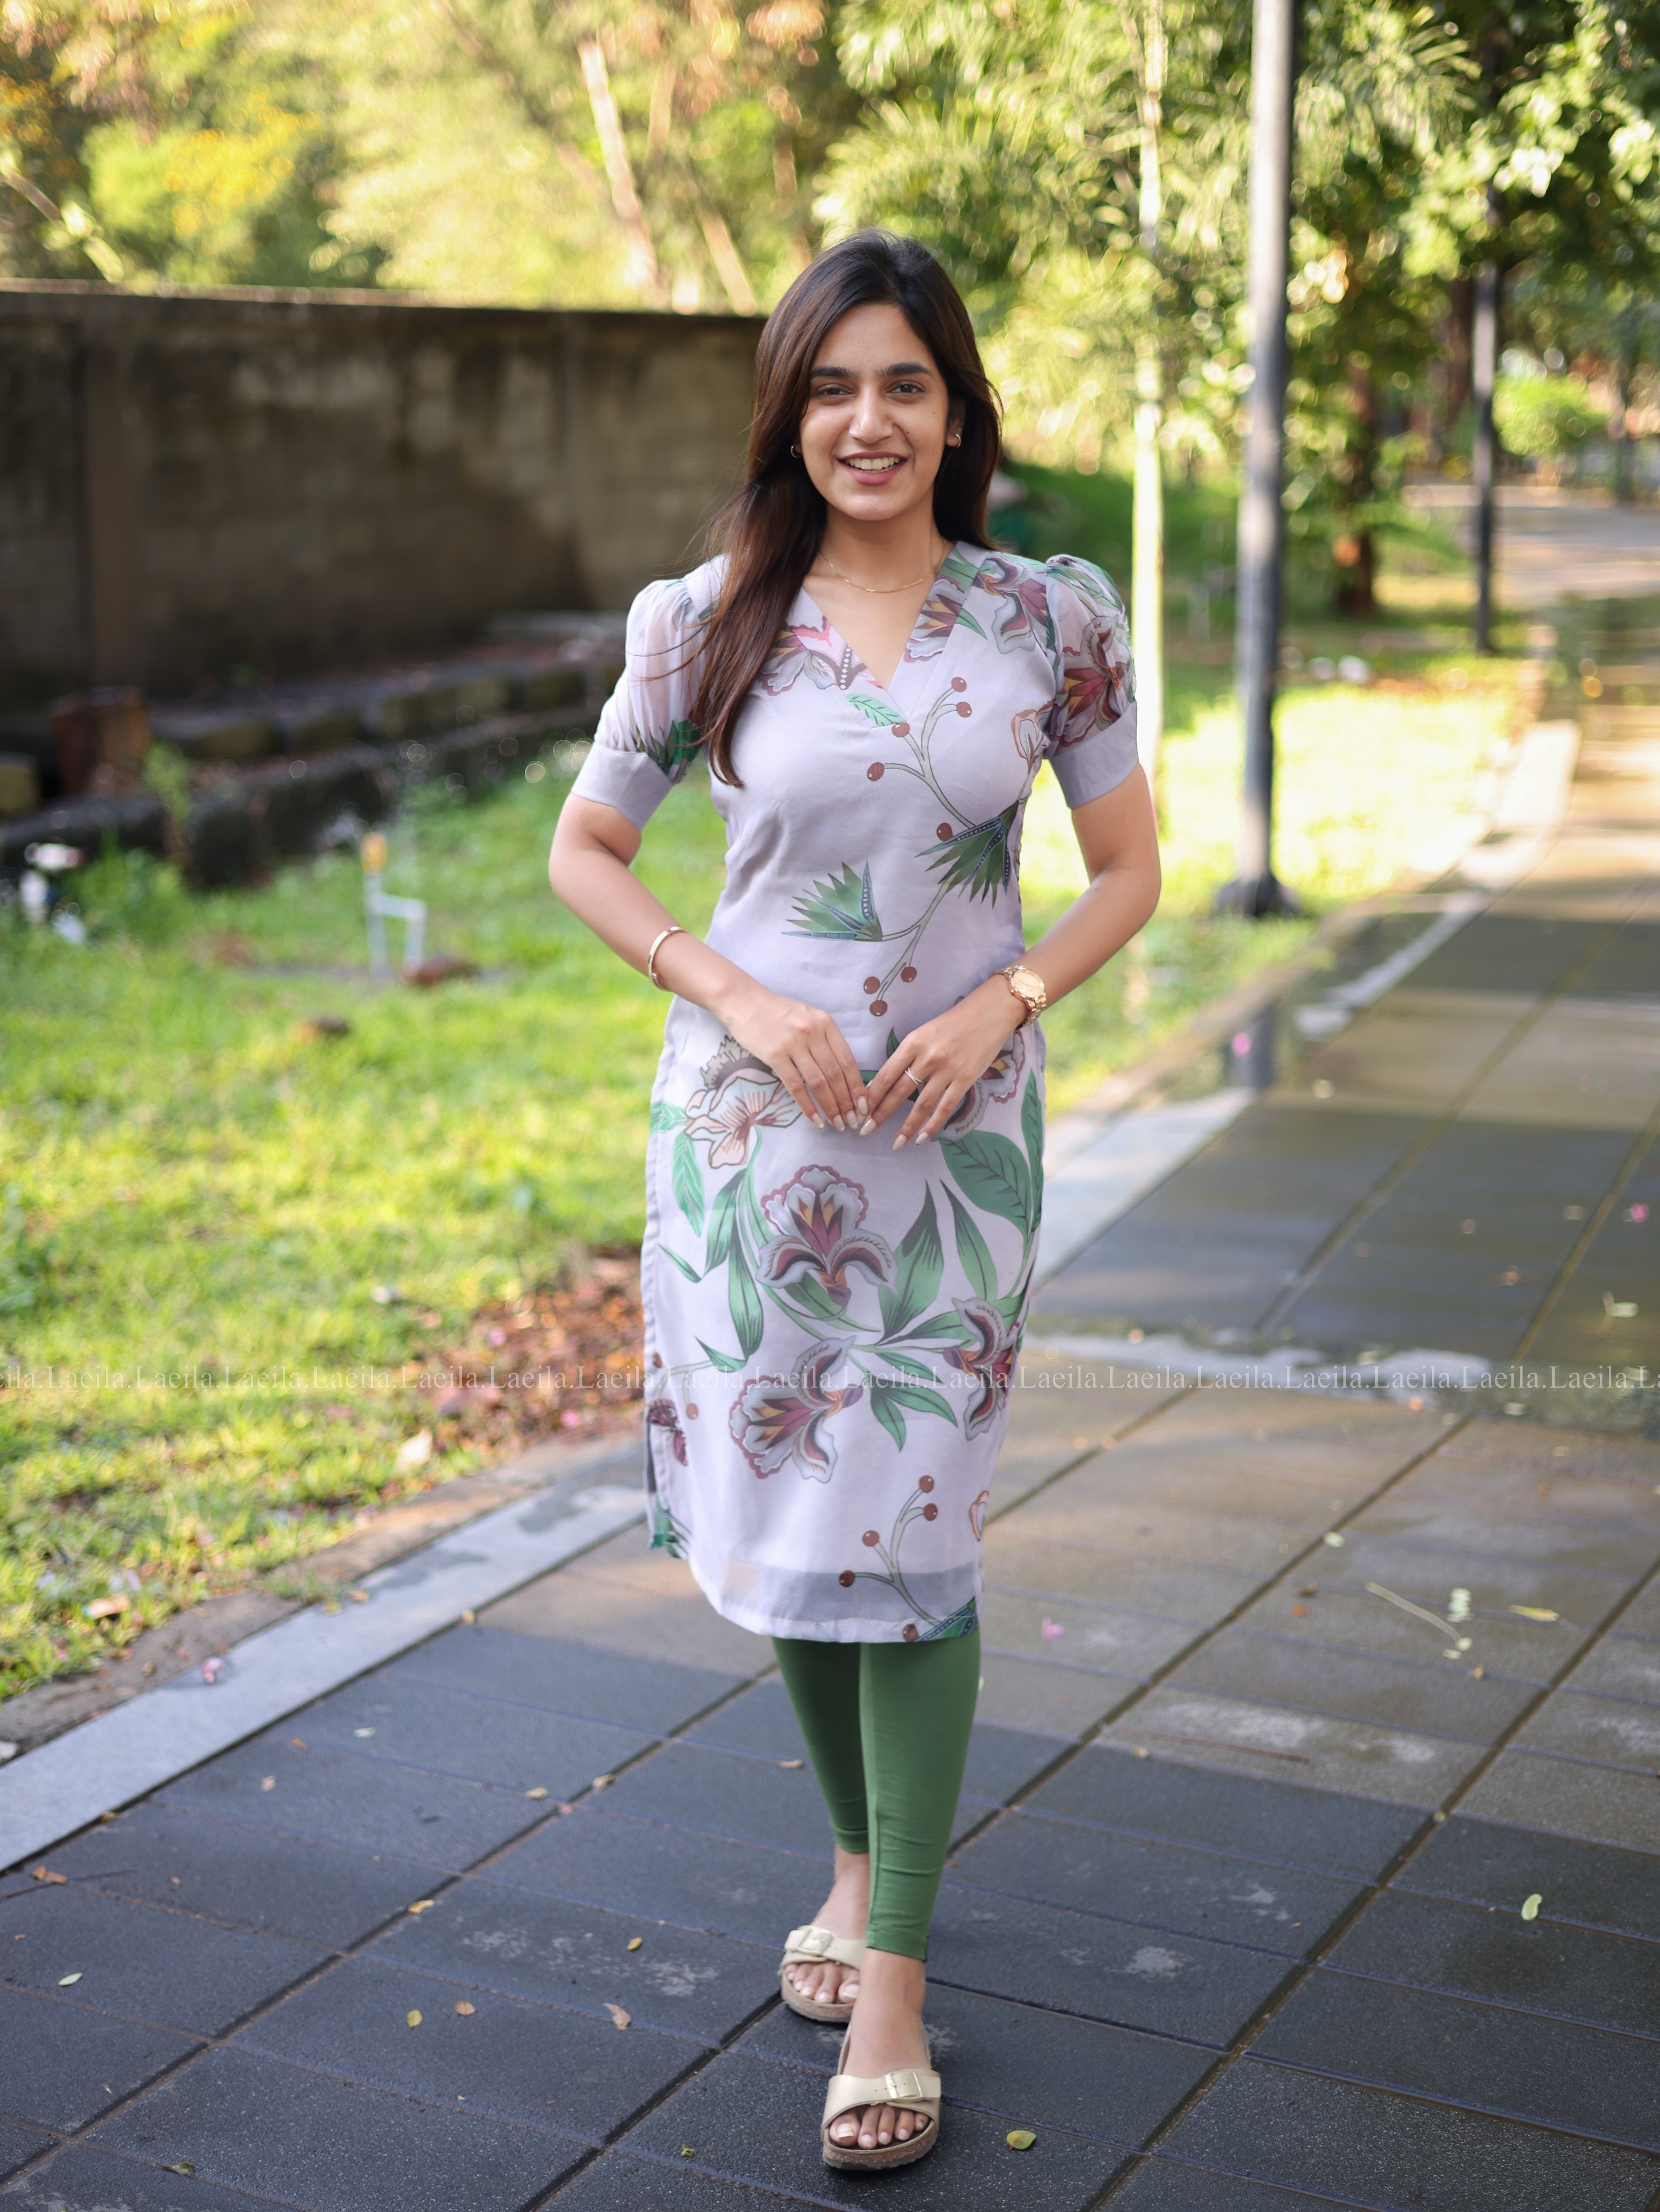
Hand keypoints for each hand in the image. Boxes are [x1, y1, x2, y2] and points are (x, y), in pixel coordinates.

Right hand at [721, 981, 868, 1131]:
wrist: (744, 1001)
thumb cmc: (777, 1012)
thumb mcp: (808, 1018)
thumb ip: (824, 1040)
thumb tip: (841, 1073)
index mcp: (825, 1023)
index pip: (848, 1060)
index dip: (858, 1086)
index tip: (864, 1105)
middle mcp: (812, 1032)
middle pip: (835, 1074)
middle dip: (847, 1102)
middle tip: (853, 1121)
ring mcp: (793, 1044)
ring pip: (819, 1082)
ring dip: (831, 1107)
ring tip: (838, 1124)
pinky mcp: (774, 1055)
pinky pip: (796, 1086)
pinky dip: (807, 1106)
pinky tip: (815, 1119)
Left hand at [864, 978, 1021, 1147]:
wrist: (990, 1012)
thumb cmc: (954, 1021)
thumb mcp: (924, 1032)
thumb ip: (908, 1055)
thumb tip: (887, 1082)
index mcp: (913, 1042)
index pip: (885, 1075)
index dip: (871, 1096)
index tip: (859, 1111)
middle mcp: (927, 1057)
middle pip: (898, 1092)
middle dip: (880, 1114)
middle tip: (866, 1131)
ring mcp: (947, 1070)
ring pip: (921, 1105)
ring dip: (906, 1127)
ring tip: (896, 1144)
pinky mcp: (965, 1079)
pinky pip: (945, 1107)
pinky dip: (933, 1125)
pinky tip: (922, 1138)